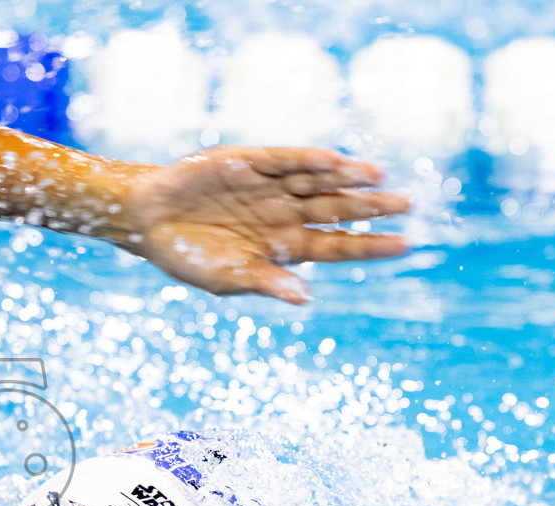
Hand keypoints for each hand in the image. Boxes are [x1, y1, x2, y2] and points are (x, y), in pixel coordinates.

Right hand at [120, 146, 410, 303]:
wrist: (147, 220)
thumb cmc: (187, 256)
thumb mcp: (225, 278)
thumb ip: (265, 282)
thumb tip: (305, 297)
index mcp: (284, 248)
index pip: (338, 246)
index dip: (371, 246)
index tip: (406, 244)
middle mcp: (285, 214)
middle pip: (337, 210)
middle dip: (371, 207)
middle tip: (407, 203)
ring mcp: (270, 187)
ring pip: (317, 182)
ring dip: (346, 180)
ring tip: (377, 176)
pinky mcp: (250, 162)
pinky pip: (285, 159)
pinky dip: (308, 160)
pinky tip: (334, 161)